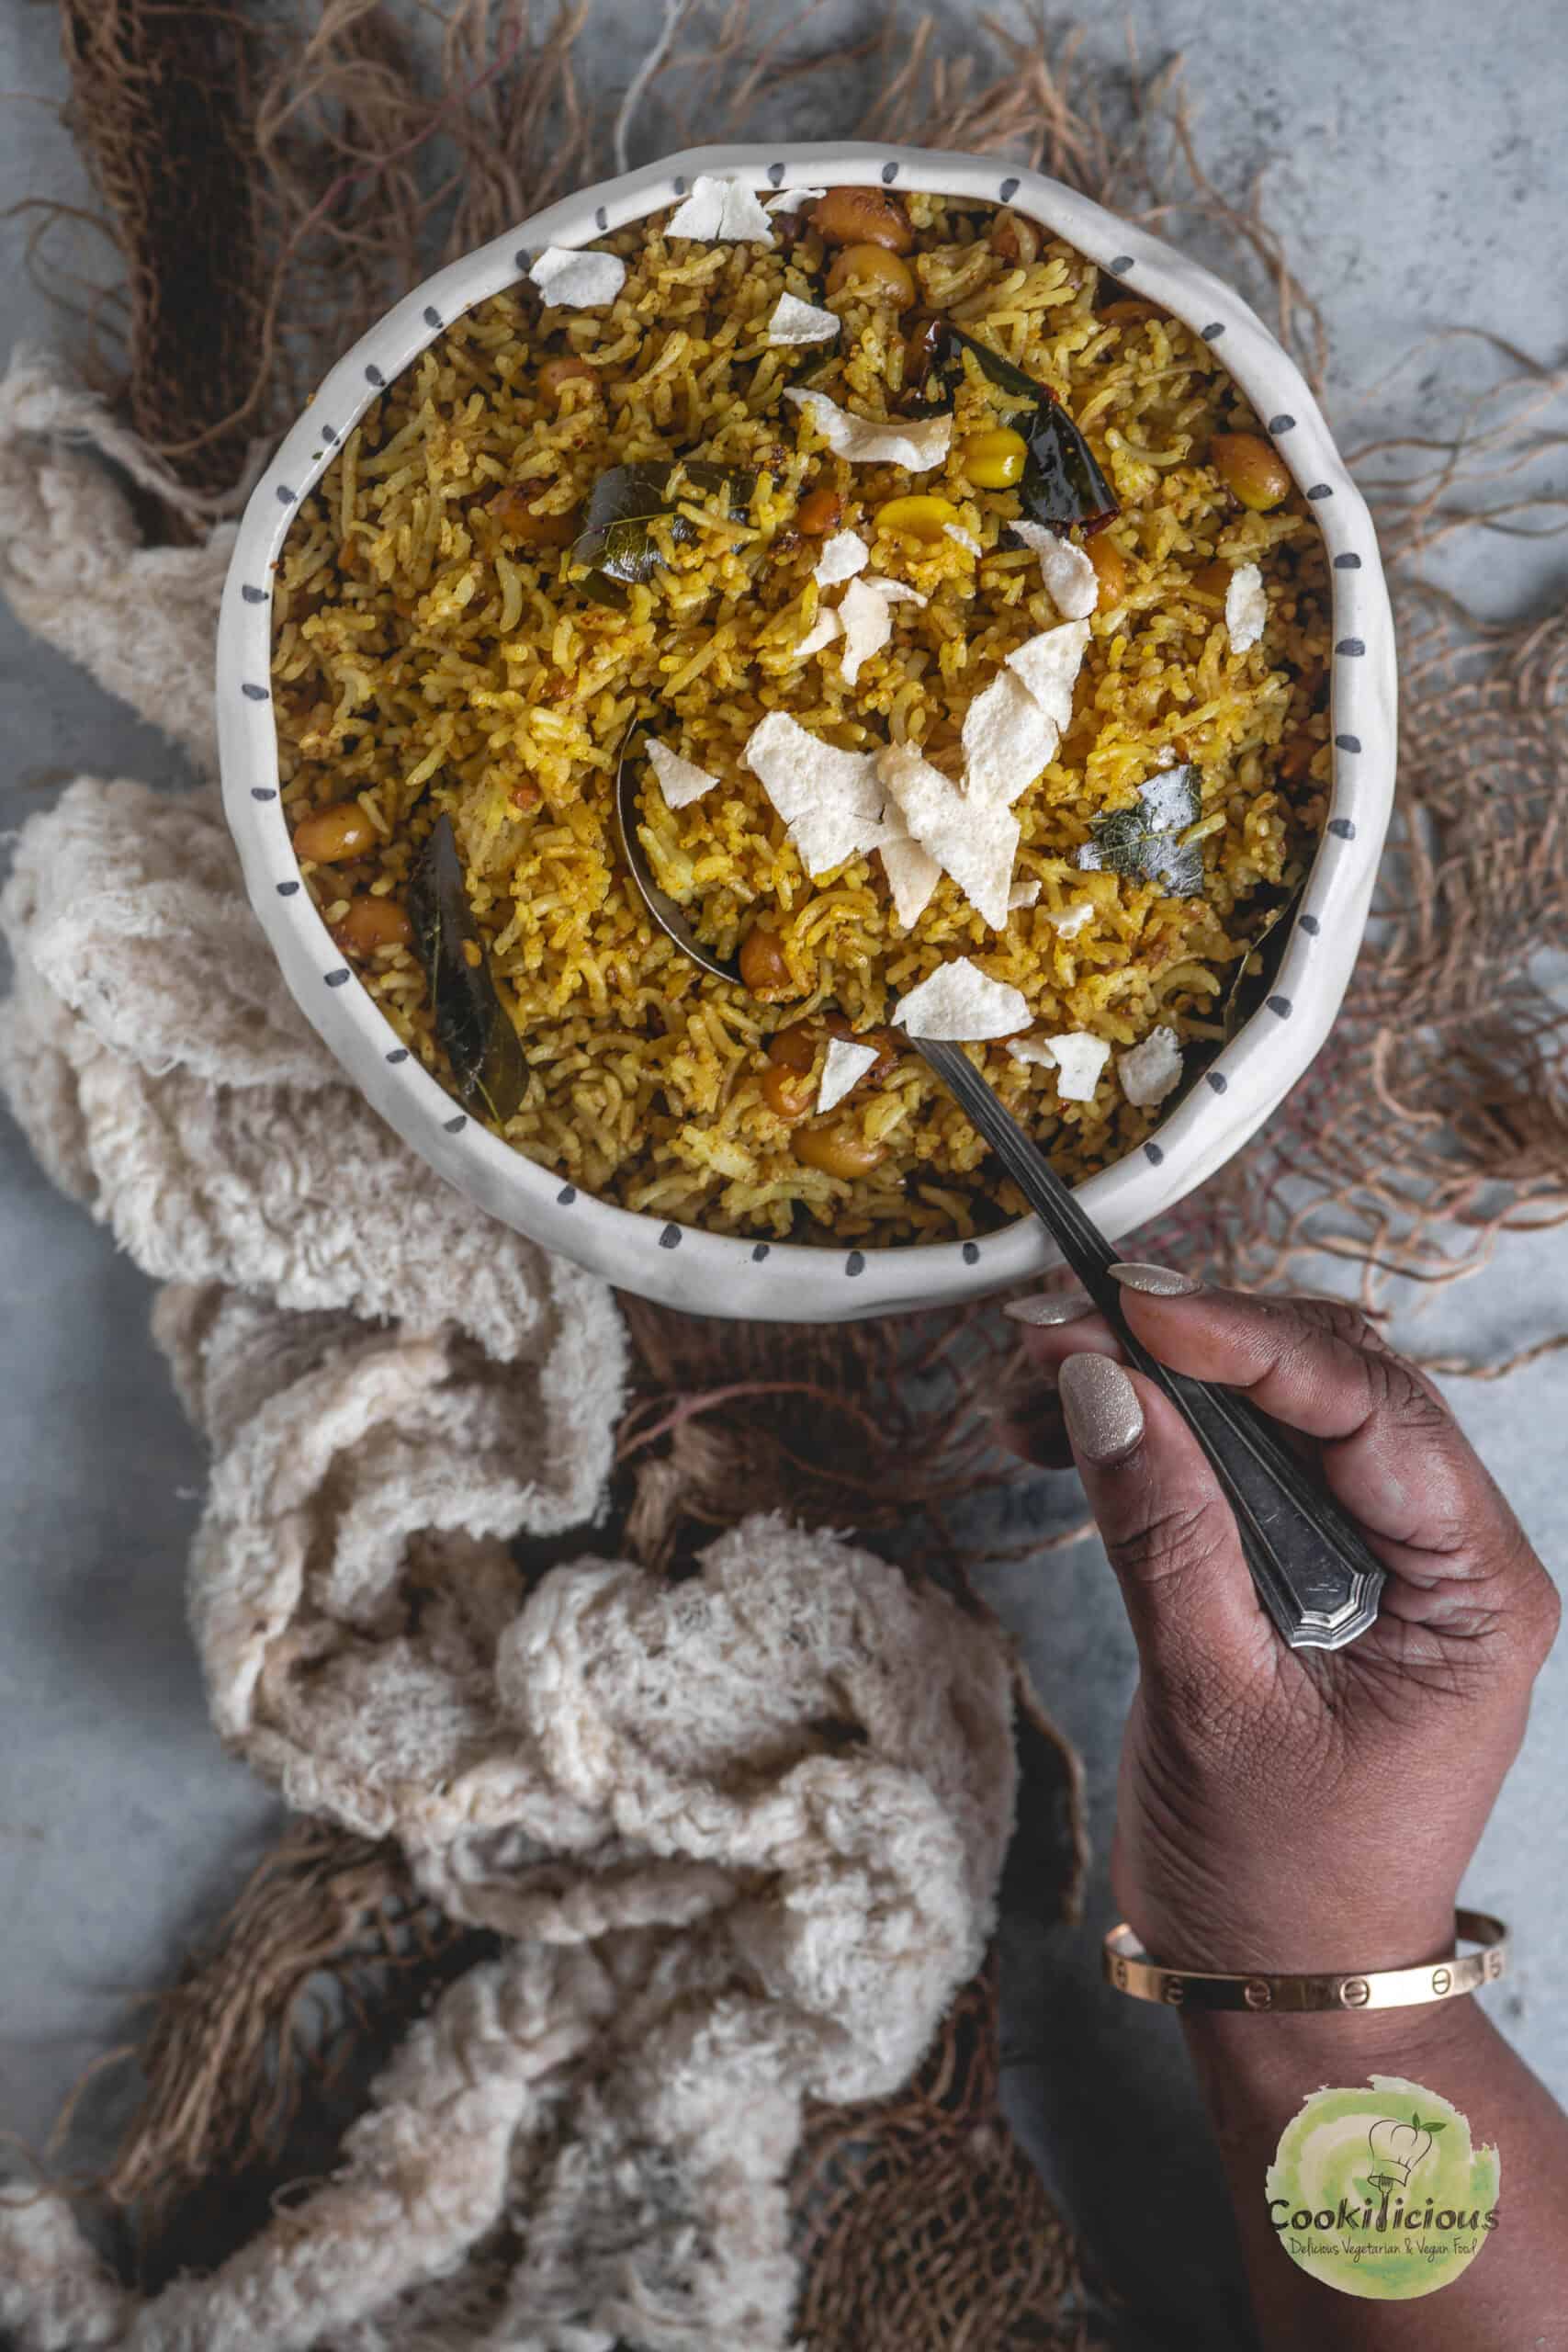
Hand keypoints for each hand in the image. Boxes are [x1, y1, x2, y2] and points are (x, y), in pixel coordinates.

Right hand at [1003, 1272, 1559, 1974]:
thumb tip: (1104, 1386)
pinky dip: (1157, 1438)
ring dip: (1157, 1384)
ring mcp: (1387, 1557)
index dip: (1246, 1337)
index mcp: (1476, 1588)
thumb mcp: (1213, 1704)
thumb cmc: (1279, 1882)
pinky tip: (1069, 1435)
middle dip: (1185, 1347)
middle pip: (1326, 1385)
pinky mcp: (1322, 1570)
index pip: (1372, 1407)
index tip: (1129, 1310)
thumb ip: (1165, 1536)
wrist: (1287, 1989)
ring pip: (1276, 1411)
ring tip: (1036, 1386)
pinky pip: (1244, 1466)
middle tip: (1052, 1339)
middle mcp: (1449, 1552)